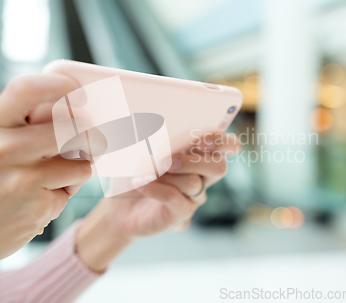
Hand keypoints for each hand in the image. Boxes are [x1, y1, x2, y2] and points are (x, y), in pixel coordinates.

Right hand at [0, 74, 90, 301]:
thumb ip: (25, 124)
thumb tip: (75, 109)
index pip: (26, 89)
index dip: (59, 84)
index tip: (78, 92)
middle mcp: (1, 148)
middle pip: (69, 126)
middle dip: (88, 133)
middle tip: (90, 139)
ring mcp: (20, 178)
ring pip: (81, 157)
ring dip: (81, 164)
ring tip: (59, 174)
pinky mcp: (37, 205)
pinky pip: (75, 184)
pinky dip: (70, 188)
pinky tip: (47, 196)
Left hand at [76, 132, 240, 270]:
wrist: (117, 205)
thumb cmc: (132, 171)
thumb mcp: (140, 149)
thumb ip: (155, 137)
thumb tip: (158, 130)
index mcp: (198, 153)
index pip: (228, 146)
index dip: (222, 142)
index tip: (203, 140)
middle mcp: (202, 175)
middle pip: (219, 168)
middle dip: (195, 162)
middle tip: (167, 160)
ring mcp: (194, 196)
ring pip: (194, 183)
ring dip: (167, 175)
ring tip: (143, 172)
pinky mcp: (181, 213)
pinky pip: (176, 198)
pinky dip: (155, 188)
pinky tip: (139, 182)